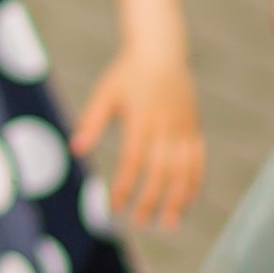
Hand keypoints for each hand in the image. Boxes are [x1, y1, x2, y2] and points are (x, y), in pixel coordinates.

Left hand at [71, 48, 204, 228]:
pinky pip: (199, 159)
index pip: (133, 161)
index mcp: (141, 119)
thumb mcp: (105, 93)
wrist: (160, 49)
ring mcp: (183, 127)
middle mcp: (165, 126)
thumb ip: (91, 121)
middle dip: (151, 199)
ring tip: (169, 223)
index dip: (125, 187)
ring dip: (178, 198)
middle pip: (160, 171)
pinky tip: (188, 201)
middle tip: (140, 222)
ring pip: (184, 169)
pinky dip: (195, 182)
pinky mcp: (194, 127)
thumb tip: (74, 149)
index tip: (115, 207)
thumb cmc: (126, 73)